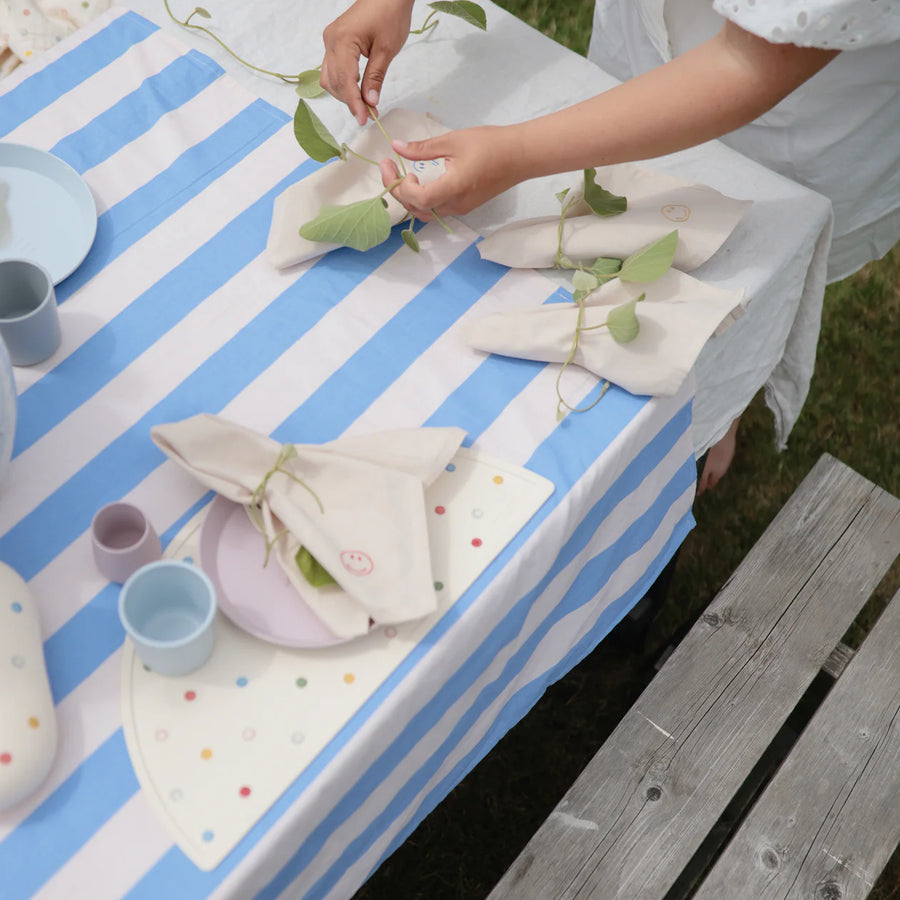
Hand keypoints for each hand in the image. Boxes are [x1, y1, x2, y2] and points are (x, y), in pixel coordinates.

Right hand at [320, 0, 414, 125]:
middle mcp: (330, 41)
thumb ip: (376, 77)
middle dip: (350, 101)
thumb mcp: (387, 49)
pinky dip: (344, 83)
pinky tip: (358, 89)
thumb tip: (370, 102)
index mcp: (342, 41)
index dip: (354, 103)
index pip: (345, 81)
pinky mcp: (334, 42)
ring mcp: (330, 40)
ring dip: (345, 94)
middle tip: (370, 114)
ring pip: (329, 78)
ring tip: (366, 104)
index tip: (365, 119)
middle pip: (333, 82)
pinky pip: (333, 68)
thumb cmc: (390, 14)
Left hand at [379, 126, 525, 219]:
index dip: (399, 187)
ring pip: (425, 213)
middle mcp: (456, 204)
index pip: (418, 199)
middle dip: (397, 191)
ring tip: (401, 175)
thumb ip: (423, 148)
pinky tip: (418, 181)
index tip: (391, 165)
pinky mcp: (464, 207)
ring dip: (409, 198)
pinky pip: (436, 210)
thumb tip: (397, 147)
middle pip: (417, 209)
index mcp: (454, 187)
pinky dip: (421, 200)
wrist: (520, 156)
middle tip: (388, 167)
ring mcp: (460, 208)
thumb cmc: (490, 144)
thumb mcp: (453, 141)